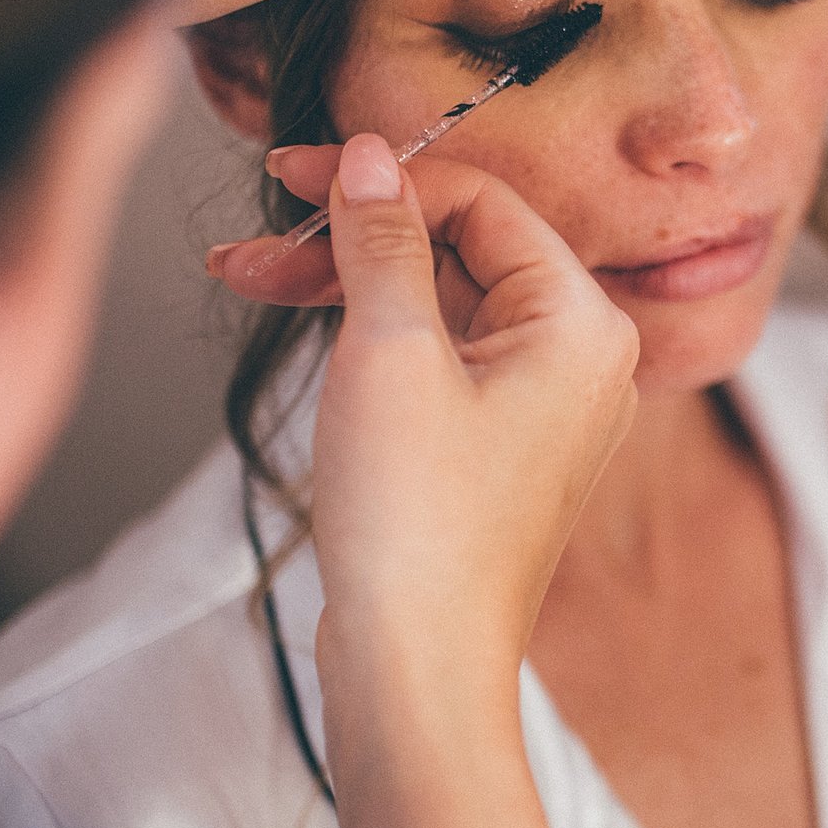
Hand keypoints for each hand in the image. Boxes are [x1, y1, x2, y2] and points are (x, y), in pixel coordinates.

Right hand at [237, 135, 636, 702]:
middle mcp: (580, 358)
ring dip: (344, 282)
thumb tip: (369, 160)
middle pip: (460, 250)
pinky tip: (298, 319)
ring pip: (439, 302)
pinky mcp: (495, 446)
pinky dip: (368, 334)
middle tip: (257, 233)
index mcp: (584, 322)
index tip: (293, 172)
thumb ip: (382, 241)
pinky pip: (437, 356)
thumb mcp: (389, 352)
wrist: (416, 668)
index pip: (483, 202)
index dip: (383, 179)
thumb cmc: (418, 523)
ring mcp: (539, 406)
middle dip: (350, 234)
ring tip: (243, 274)